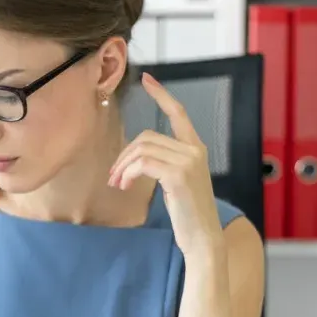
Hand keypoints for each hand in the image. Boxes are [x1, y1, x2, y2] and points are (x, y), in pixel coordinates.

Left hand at [109, 72, 224, 254]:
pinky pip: (143, 163)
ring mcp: (188, 161)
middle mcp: (194, 150)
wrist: (203, 237)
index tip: (147, 79)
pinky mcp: (178, 175)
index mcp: (196, 149)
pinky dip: (128, 173)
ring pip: (142, 149)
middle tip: (114, 175)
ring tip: (118, 183)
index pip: (178, 113)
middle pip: (147, 137)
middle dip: (124, 154)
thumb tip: (133, 158)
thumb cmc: (188, 214)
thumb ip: (163, 164)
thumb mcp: (177, 182)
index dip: (161, 95)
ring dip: (123, 166)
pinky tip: (124, 187)